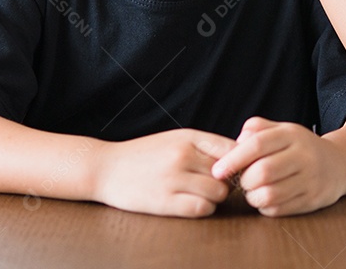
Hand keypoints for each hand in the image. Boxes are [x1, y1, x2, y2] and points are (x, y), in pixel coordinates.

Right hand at [91, 129, 236, 216]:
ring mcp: (173, 178)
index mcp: (188, 137)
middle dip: (226, 182)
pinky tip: (193, 204)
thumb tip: (239, 155)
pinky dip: (203, 209)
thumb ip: (204, 146)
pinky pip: (201, 208)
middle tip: (215, 185)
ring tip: (202, 195)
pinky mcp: (164, 201)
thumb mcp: (175, 139)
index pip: (232, 148)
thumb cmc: (144, 155)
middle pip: (227, 173)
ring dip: (215, 197)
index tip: (235, 171)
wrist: (105, 168)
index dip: (240, 162)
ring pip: (217, 193)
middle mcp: (182, 155)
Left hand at [210, 117, 345, 216]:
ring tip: (253, 191)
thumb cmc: (300, 147)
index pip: (258, 144)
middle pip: (263, 172)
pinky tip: (266, 200)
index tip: (217, 170)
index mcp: (292, 134)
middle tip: (242, 181)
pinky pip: (279, 210)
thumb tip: (237, 141)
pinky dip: (265, 208)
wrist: (339, 164)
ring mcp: (311, 179)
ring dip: (253, 197)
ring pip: (270, 194)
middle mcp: (304, 155)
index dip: (234, 158)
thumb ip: (258, 128)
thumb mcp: (282, 130)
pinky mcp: (313, 200)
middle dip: (245, 181)